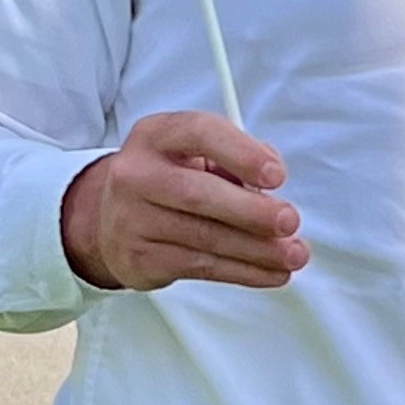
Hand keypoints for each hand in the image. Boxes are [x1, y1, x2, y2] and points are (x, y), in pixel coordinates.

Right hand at [60, 112, 307, 293]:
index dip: (241, 153)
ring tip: (293, 254)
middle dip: (251, 211)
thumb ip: (236, 158)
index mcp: (156, 135)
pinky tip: (271, 272)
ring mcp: (131, 219)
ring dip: (257, 250)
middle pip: (198, 194)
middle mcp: (136, 174)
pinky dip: (243, 271)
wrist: (110, 220)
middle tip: (290, 221)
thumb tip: (269, 186)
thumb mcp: (197, 154)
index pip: (199, 133)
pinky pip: (199, 267)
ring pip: (203, 237)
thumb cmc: (170, 179)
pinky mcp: (139, 258)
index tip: (277, 175)